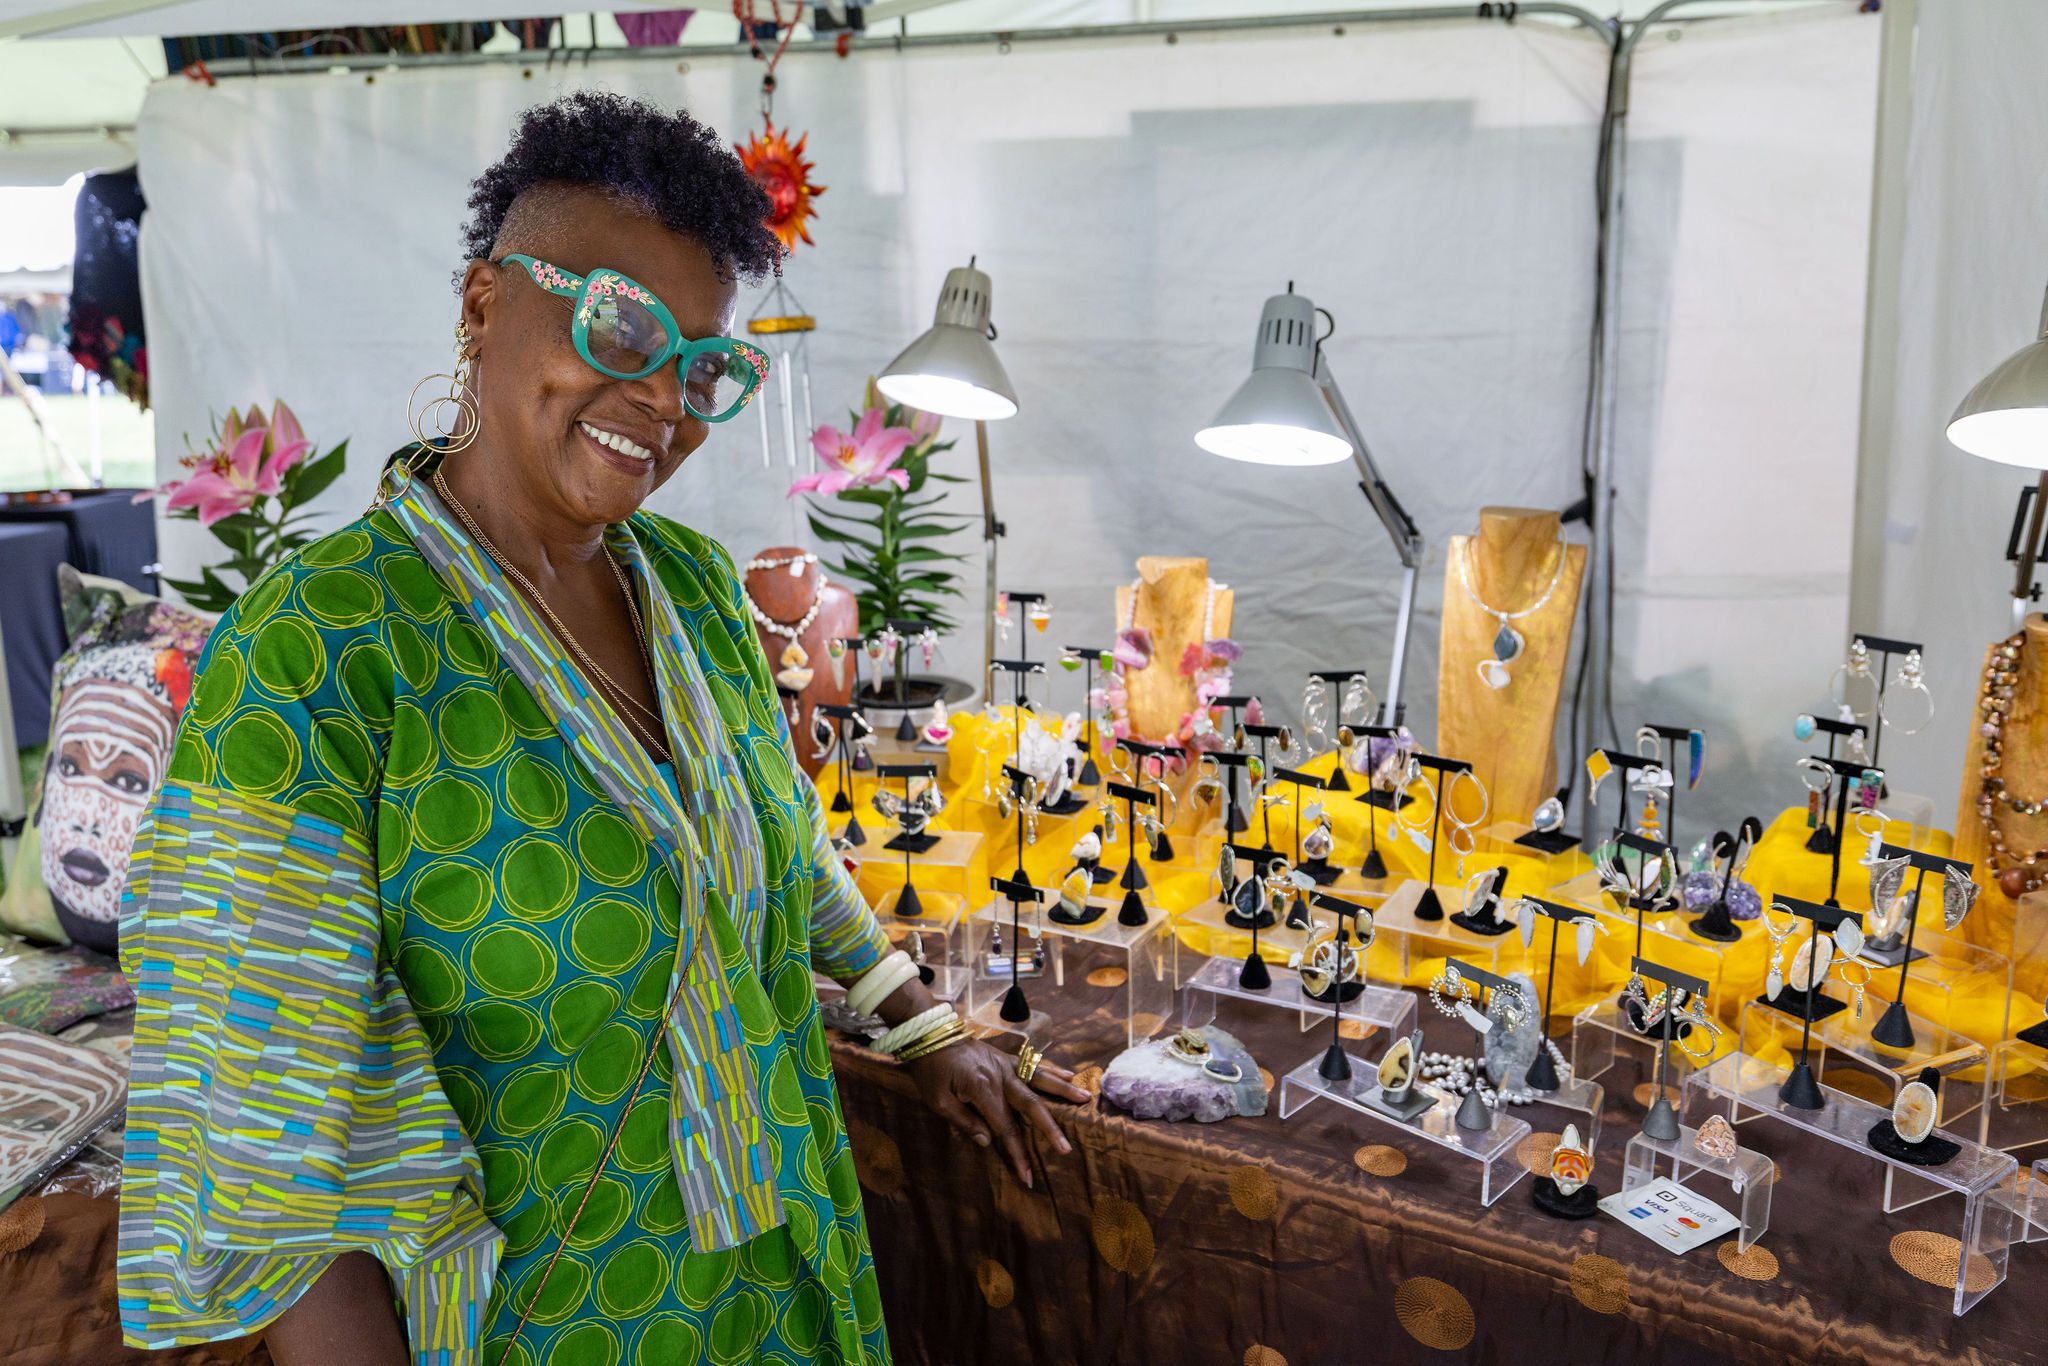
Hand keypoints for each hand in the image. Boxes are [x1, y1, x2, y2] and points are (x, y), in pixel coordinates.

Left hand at [907, 1038, 1088, 1187]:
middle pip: (1031, 1105)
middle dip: (1050, 1129)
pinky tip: (1071, 1074)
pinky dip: (1053, 1069)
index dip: (1016, 1153)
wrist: (930, 1035)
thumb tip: (989, 1142)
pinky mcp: (1007, 1057)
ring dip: (1064, 1090)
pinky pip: (1034, 1064)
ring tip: (1085, 1099)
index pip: (1005, 1128)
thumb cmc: (931, 1071)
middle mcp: (1001, 1076)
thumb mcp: (938, 1101)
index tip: (1027, 1175)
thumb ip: (964, 1122)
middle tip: (1066, 1148)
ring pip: (1041, 1079)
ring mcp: (1006, 1064)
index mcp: (983, 1090)